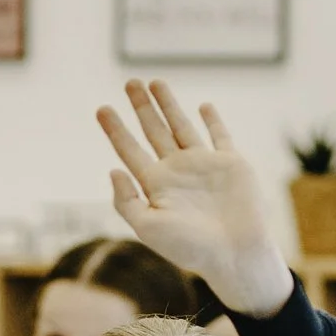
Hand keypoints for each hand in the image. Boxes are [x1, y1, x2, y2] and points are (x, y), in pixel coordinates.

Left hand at [97, 80, 291, 317]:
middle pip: (154, 131)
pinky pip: (220, 137)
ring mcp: (203, 166)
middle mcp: (177, 172)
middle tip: (130, 82)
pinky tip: (204, 106)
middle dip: (141, 107)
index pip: (130, 151)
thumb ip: (126, 201)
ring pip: (182, 127)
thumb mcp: (148, 227)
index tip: (101, 109)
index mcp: (156, 186)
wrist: (234, 253)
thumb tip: (113, 170)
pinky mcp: (230, 164)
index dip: (115, 130)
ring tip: (154, 82)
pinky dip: (213, 121)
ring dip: (169, 105)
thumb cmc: (190, 247)